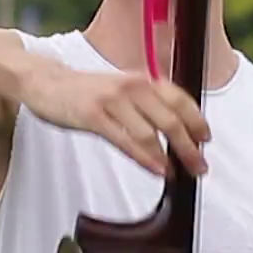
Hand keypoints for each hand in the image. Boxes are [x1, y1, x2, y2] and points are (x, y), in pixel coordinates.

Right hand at [19, 60, 209, 177]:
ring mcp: (112, 100)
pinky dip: (146, 158)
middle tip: (200, 166)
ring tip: (179, 173)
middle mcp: (131, 86)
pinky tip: (157, 170)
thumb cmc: (85, 91)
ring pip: (151, 132)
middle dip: (189, 146)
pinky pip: (126, 140)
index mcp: (141, 79)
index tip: (206, 140)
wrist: (46, 81)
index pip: (179, 99)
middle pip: (171, 119)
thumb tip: (174, 128)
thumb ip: (145, 103)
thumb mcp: (121, 89)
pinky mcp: (93, 116)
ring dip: (169, 156)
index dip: (197, 120)